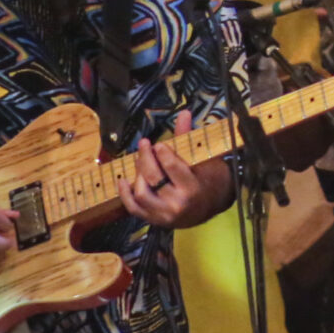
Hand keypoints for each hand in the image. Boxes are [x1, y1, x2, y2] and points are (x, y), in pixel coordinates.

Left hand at [118, 112, 216, 228]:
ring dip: (137, 174)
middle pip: (153, 178)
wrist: (209, 207)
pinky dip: (125, 193)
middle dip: (145, 158)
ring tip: (140, 161)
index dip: (162, 153)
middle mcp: (177, 204)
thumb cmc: (208, 180)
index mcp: (192, 188)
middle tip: (144, 144)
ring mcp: (163, 215)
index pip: (171, 167)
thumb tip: (184, 113)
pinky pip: (133, 208)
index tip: (158, 144)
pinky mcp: (153, 220)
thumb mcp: (202, 160)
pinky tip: (123, 180)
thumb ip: (187, 138)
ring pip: (140, 193)